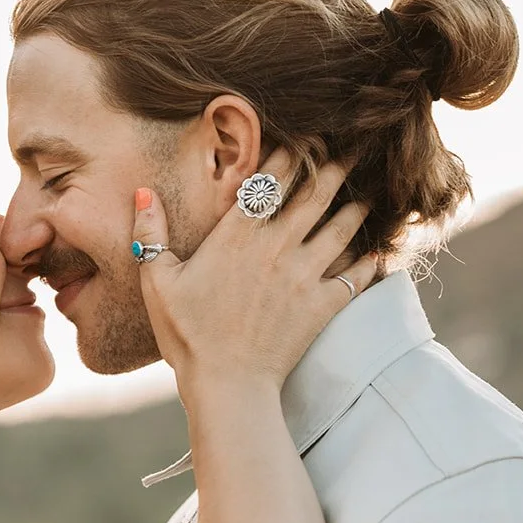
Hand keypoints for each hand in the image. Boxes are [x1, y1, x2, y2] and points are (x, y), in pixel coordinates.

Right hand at [134, 151, 379, 393]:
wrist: (227, 384)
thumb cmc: (188, 335)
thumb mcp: (158, 282)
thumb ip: (151, 233)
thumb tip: (143, 191)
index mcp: (236, 236)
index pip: (270, 180)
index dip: (291, 155)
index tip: (305, 139)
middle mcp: (275, 247)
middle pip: (314, 195)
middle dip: (334, 169)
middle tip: (350, 152)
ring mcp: (303, 275)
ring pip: (340, 228)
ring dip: (356, 208)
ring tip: (368, 196)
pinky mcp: (322, 305)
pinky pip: (355, 275)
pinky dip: (370, 262)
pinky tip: (379, 254)